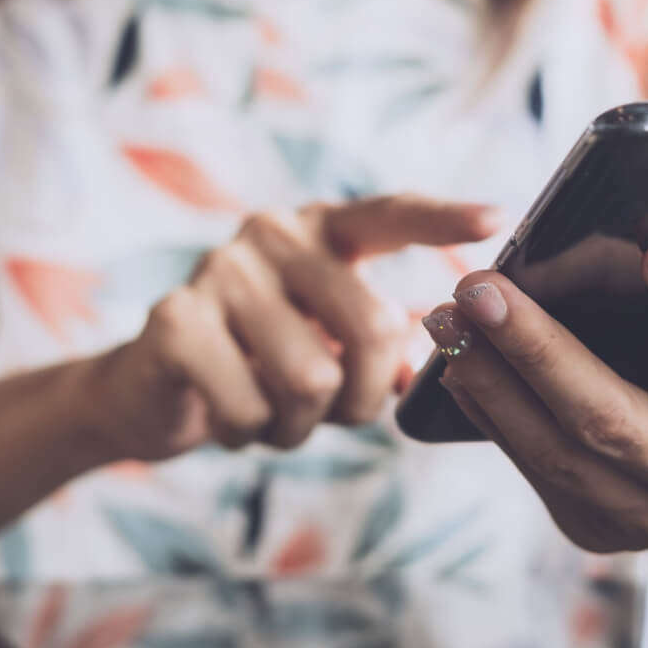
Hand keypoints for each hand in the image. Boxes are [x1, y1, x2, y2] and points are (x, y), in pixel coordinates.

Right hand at [88, 195, 499, 461]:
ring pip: (311, 379)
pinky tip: (227, 414)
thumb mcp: (329, 347)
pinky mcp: (175, 319)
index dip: (445, 217)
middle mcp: (275, 233)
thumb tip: (435, 365)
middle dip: (366, 397)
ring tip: (273, 413)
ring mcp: (221, 269)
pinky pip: (250, 407)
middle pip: (371, 324)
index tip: (498, 216)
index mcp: (323, 230)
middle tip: (338, 414)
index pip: (392, 213)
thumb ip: (381, 345)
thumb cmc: (262, 363)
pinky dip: (249, 434)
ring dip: (301, 425)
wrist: (149, 387)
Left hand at [421, 242, 647, 552]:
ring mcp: (646, 515)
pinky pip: (532, 465)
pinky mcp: (595, 526)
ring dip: (490, 379)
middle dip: (540, 349)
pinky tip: (455, 355)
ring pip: (554, 449)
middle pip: (612, 416)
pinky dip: (488, 408)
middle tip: (482, 286)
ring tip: (447, 315)